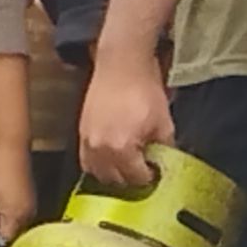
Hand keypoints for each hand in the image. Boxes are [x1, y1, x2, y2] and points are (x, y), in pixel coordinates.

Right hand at [78, 55, 172, 188]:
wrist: (121, 65)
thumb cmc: (144, 90)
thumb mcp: (164, 122)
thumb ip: (165, 148)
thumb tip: (165, 162)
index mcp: (123, 149)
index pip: (137, 178)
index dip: (150, 176)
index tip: (156, 171)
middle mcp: (101, 150)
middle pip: (116, 180)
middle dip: (131, 178)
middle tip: (143, 170)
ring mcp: (88, 142)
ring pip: (98, 174)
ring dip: (113, 175)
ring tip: (126, 167)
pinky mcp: (81, 133)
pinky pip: (86, 161)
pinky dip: (98, 165)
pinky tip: (110, 159)